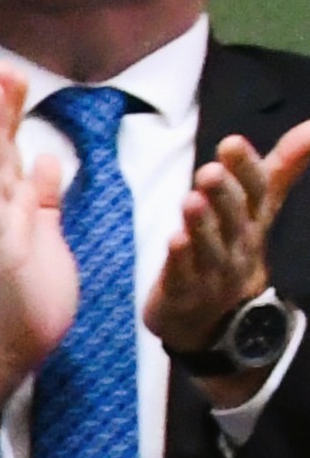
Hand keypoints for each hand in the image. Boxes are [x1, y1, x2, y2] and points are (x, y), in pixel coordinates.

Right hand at [0, 67, 87, 449]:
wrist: (8, 345)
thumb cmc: (29, 296)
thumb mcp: (46, 234)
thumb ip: (42, 197)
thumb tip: (44, 159)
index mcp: (14, 205)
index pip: (11, 149)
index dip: (13, 113)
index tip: (13, 75)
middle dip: (1, 108)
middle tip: (0, 66)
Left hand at [147, 120, 309, 370]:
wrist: (212, 315)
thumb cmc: (233, 245)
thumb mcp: (259, 205)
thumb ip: (282, 166)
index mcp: (255, 217)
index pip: (256, 189)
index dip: (245, 167)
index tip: (231, 142)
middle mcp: (238, 242)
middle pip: (234, 217)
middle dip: (224, 194)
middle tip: (210, 171)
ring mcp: (213, 270)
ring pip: (210, 246)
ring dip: (201, 223)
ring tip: (191, 199)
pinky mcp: (184, 292)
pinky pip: (184, 275)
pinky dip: (181, 259)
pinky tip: (174, 240)